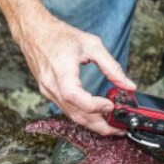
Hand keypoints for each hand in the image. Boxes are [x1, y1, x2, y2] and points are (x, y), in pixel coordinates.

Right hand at [14, 11, 135, 135]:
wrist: (34, 33)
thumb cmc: (61, 36)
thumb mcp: (92, 45)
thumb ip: (112, 67)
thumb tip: (128, 86)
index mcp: (61, 71)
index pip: (74, 96)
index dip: (94, 105)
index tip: (111, 105)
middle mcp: (52, 85)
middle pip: (75, 114)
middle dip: (99, 126)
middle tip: (119, 130)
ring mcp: (48, 92)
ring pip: (72, 116)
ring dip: (93, 124)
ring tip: (113, 126)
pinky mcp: (49, 94)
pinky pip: (67, 110)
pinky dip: (83, 116)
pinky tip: (97, 116)